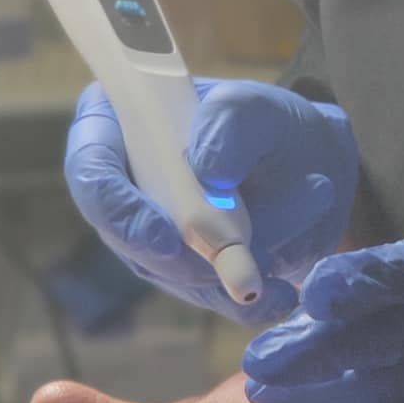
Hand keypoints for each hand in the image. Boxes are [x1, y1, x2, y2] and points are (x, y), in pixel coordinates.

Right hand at [64, 80, 359, 325]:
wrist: (309, 168)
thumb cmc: (266, 126)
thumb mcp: (257, 106)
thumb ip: (231, 121)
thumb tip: (209, 169)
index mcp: (118, 128)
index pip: (91, 168)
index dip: (115, 206)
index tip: (161, 233)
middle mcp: (124, 191)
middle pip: (127, 237)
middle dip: (185, 255)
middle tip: (244, 252)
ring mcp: (151, 239)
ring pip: (174, 273)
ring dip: (235, 262)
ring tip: (311, 201)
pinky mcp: (187, 276)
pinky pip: (210, 296)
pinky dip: (249, 296)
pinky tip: (283, 292)